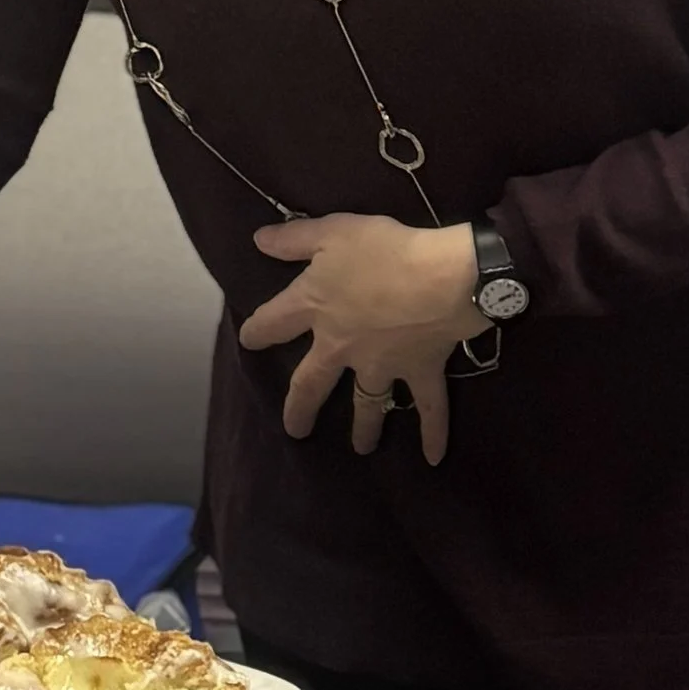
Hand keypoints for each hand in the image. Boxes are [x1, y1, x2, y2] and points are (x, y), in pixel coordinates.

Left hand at [237, 215, 488, 463]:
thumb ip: (294, 239)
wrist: (440, 278)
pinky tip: (434, 457)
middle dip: (301, 406)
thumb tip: (258, 241)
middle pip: (312, 382)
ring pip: (367, 403)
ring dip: (365, 427)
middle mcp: (342, 346)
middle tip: (295, 430)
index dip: (259, 330)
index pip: (275, 321)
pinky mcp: (421, 372)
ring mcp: (382, 365)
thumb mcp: (332, 232)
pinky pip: (429, 408)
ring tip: (361, 447)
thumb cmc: (382, 251)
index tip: (248, 341)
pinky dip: (433, 433)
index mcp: (316, 308)